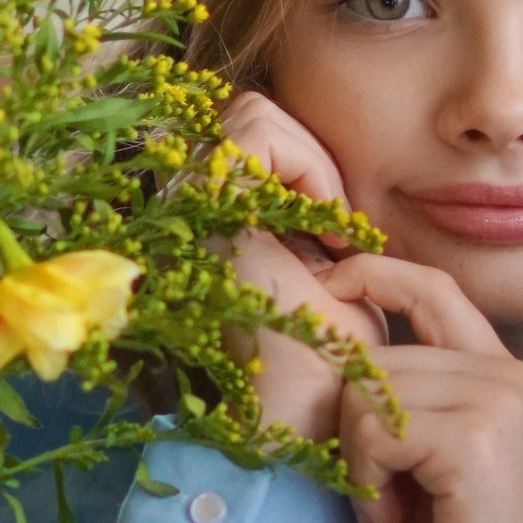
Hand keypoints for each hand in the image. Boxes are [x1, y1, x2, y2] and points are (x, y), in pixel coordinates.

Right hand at [219, 89, 361, 444]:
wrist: (324, 410)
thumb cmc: (337, 359)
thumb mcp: (336, 277)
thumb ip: (319, 222)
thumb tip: (324, 182)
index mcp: (214, 227)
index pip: (253, 133)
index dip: (308, 168)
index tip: (336, 238)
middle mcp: (187, 213)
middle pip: (247, 114)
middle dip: (307, 159)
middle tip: (333, 231)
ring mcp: (186, 206)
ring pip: (251, 113)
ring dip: (308, 166)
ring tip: (325, 236)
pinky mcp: (198, 205)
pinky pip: (257, 130)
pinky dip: (306, 171)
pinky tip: (321, 237)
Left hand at [314, 252, 522, 522]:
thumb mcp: (432, 455)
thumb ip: (407, 398)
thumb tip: (337, 350)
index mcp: (502, 372)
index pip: (433, 286)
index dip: (375, 274)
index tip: (330, 282)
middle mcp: (508, 374)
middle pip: (376, 357)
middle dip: (352, 429)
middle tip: (376, 494)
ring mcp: (496, 402)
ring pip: (368, 393)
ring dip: (357, 461)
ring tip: (387, 510)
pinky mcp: (474, 439)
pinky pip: (376, 431)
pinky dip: (365, 481)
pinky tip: (390, 522)